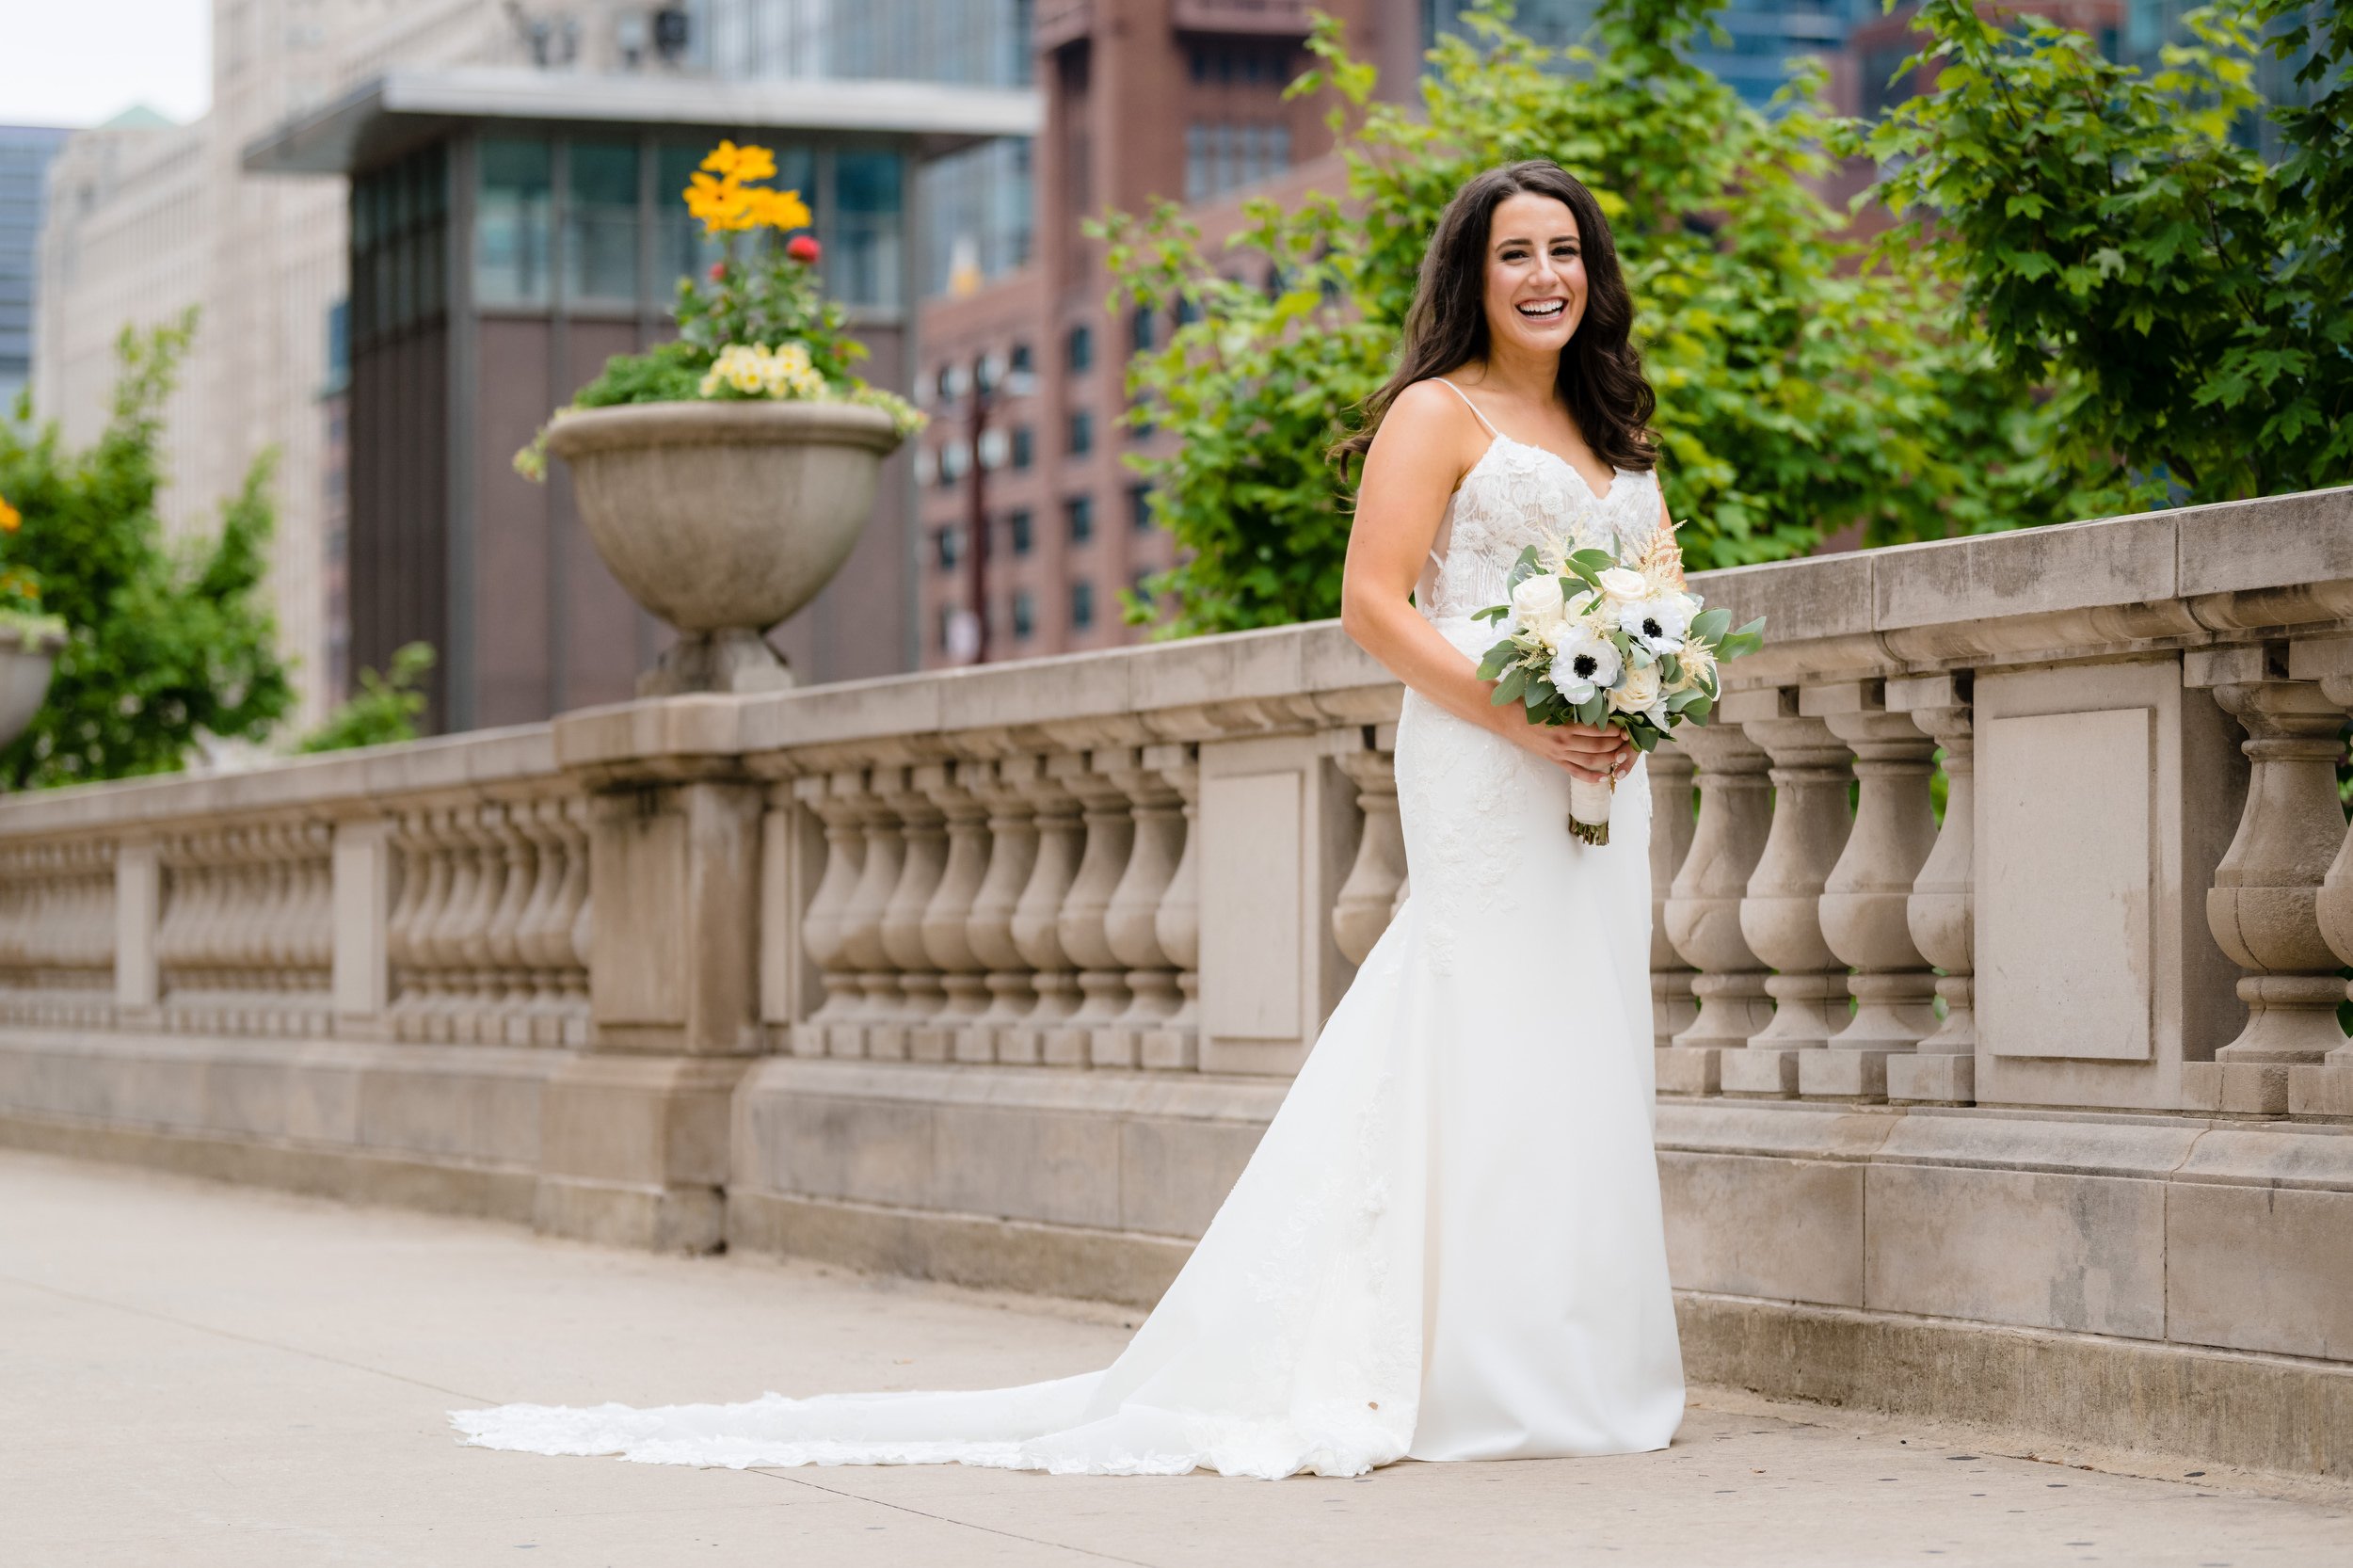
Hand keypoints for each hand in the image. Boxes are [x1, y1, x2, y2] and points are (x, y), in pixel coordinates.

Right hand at [1503, 716, 1632, 783]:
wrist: (1507, 718)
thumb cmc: (1530, 705)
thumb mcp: (1551, 702)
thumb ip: (1572, 706)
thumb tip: (1596, 703)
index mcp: (1564, 726)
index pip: (1596, 730)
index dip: (1613, 730)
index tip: (1625, 726)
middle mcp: (1563, 742)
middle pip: (1597, 747)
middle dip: (1615, 744)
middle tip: (1628, 739)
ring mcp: (1559, 754)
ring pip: (1590, 760)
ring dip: (1608, 758)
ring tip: (1621, 754)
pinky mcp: (1554, 760)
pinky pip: (1576, 772)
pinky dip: (1591, 777)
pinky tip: (1605, 777)